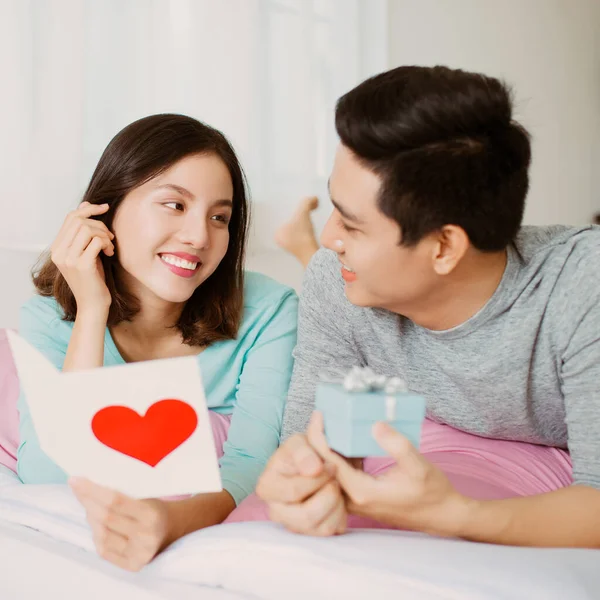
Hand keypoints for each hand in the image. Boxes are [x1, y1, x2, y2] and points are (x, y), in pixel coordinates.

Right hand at [51, 202, 114, 312]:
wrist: (93, 305)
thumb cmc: (93, 278)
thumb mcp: (87, 251)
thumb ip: (84, 231)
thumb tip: (86, 204)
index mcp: (57, 248)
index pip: (71, 217)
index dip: (89, 209)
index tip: (105, 208)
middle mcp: (59, 252)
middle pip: (80, 221)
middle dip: (100, 225)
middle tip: (110, 238)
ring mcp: (69, 259)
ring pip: (88, 229)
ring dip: (105, 235)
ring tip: (110, 248)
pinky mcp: (81, 265)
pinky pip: (97, 241)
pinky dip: (107, 244)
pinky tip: (110, 253)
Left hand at [70, 478, 170, 570]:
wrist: (173, 528)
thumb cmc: (156, 506)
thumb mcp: (146, 495)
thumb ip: (123, 494)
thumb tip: (90, 487)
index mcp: (151, 514)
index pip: (115, 501)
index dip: (93, 491)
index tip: (76, 480)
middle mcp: (145, 536)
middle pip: (105, 518)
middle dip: (87, 501)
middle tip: (76, 488)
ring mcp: (138, 553)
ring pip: (101, 535)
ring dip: (90, 518)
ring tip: (88, 505)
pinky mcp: (132, 565)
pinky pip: (104, 550)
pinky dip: (96, 534)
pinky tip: (96, 524)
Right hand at [256, 433, 346, 535]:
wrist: (315, 462)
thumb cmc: (303, 452)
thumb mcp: (300, 443)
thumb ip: (303, 453)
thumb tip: (312, 469)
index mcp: (267, 487)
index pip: (294, 491)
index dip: (318, 478)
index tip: (330, 464)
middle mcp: (276, 511)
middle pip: (307, 516)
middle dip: (329, 494)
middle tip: (335, 478)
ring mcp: (293, 526)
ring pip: (322, 528)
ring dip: (338, 503)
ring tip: (336, 486)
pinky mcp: (312, 534)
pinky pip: (333, 531)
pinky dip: (342, 514)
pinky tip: (337, 498)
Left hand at [307, 412, 473, 536]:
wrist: (443, 516)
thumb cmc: (433, 493)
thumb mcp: (418, 465)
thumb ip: (397, 445)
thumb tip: (375, 425)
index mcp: (362, 492)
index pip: (328, 461)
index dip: (319, 436)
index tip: (319, 414)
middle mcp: (353, 499)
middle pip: (324, 466)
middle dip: (318, 440)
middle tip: (322, 414)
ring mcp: (356, 500)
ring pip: (332, 470)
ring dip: (329, 446)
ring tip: (330, 421)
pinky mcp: (361, 496)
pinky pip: (343, 473)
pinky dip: (341, 454)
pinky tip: (346, 436)